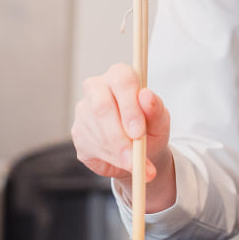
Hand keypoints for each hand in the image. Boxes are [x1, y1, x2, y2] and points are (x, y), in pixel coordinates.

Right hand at [71, 63, 174, 212]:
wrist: (139, 152)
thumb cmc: (151, 129)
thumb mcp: (160, 122)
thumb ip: (156, 110)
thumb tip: (146, 96)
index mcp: (120, 76)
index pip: (122, 80)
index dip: (129, 107)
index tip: (138, 132)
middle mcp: (98, 88)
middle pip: (101, 106)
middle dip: (119, 135)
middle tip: (134, 156)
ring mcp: (84, 109)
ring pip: (96, 130)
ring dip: (117, 152)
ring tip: (135, 163)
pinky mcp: (78, 131)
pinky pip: (90, 146)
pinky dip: (109, 158)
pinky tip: (120, 160)